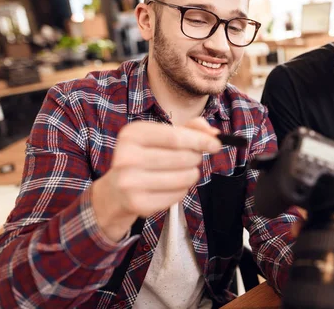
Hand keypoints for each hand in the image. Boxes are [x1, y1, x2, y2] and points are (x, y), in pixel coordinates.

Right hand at [91, 118, 221, 240]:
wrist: (116, 189)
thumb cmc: (144, 157)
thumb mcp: (161, 136)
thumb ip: (189, 129)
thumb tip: (214, 133)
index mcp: (132, 134)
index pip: (176, 137)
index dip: (201, 140)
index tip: (216, 143)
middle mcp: (127, 157)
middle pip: (182, 157)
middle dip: (196, 158)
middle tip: (193, 158)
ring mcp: (131, 182)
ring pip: (183, 177)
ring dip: (192, 174)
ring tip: (184, 171)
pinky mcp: (139, 203)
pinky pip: (177, 195)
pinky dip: (182, 190)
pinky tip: (172, 185)